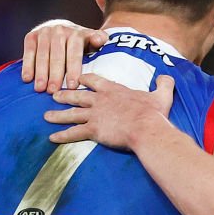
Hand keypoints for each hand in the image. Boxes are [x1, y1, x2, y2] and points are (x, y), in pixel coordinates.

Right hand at [21, 20, 107, 92]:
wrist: (61, 27)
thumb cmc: (78, 43)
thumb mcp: (90, 41)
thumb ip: (97, 41)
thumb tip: (101, 39)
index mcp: (76, 34)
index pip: (74, 53)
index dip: (73, 69)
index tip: (72, 86)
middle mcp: (60, 30)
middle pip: (57, 55)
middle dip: (55, 74)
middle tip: (53, 91)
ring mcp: (44, 32)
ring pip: (42, 54)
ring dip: (40, 72)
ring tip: (40, 88)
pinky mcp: (31, 36)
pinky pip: (29, 51)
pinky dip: (27, 65)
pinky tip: (27, 78)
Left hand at [45, 72, 174, 148]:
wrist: (146, 128)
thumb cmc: (154, 114)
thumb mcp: (162, 95)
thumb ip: (163, 84)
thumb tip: (167, 76)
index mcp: (113, 90)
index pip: (94, 80)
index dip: (84, 79)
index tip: (76, 78)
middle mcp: (100, 100)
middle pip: (77, 96)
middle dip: (65, 95)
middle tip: (53, 95)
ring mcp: (95, 115)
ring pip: (72, 113)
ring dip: (58, 114)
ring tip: (46, 115)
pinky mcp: (93, 130)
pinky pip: (74, 133)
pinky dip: (62, 135)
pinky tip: (52, 137)